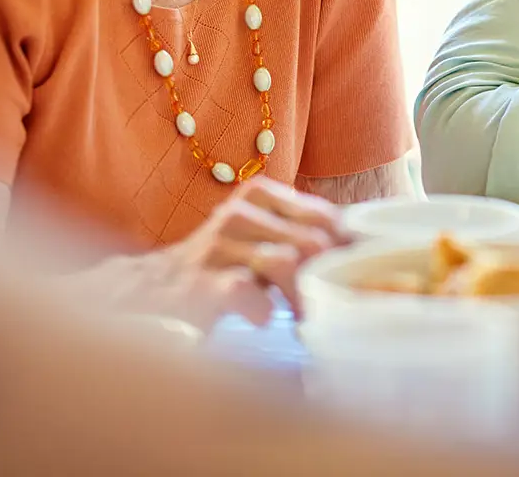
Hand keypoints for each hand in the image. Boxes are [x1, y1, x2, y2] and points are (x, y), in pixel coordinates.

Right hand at [110, 177, 349, 327]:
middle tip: (335, 309)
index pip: (326, 217)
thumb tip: (366, 248)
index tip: (361, 281)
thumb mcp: (263, 239)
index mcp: (261, 196)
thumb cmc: (222, 267)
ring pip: (285, 263)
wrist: (152, 290)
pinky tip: (263, 320)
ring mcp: (218, 247)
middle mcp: (240, 214)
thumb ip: (305, 237)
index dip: (351, 252)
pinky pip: (243, 292)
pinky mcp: (199, 283)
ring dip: (303, 299)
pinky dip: (261, 310)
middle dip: (331, 280)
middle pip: (312, 241)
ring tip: (304, 322)